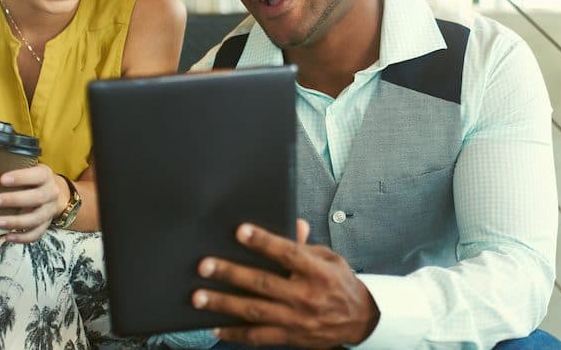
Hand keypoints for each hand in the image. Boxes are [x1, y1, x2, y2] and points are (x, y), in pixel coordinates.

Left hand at [0, 164, 63, 242]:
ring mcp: (49, 210)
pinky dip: (22, 237)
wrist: (53, 193)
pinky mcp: (46, 225)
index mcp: (45, 175)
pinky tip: (7, 237)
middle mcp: (51, 193)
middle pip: (37, 198)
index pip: (37, 175)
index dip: (21, 177)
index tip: (1, 179)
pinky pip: (36, 234)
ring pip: (36, 219)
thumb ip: (10, 168)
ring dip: (15, 221)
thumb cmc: (32, 179)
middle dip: (12, 200)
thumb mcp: (28, 168)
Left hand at [192, 220, 379, 347]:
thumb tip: (293, 224)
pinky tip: (215, 327)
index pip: (287, 253)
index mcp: (317, 272)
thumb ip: (305, 246)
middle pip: (262, 283)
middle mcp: (305, 296)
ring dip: (224, 304)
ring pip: (254, 311)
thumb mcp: (330, 258)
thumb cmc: (341, 285)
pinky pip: (257, 336)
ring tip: (199, 297)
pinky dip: (234, 333)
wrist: (361, 320)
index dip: (263, 241)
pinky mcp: (290, 336)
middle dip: (231, 273)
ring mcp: (296, 319)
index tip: (240, 231)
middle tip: (205, 266)